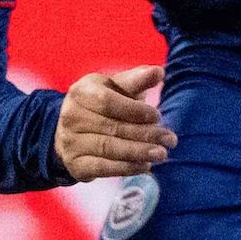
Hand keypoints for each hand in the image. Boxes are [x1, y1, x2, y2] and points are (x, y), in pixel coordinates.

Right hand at [55, 65, 173, 181]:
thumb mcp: (119, 88)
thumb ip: (137, 80)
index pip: (108, 102)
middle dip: (145, 134)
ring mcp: (70, 141)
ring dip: (139, 152)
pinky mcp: (75, 164)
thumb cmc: (105, 105)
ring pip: (109, 148)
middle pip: (112, 127)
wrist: (76, 131)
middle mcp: (71, 116)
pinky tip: (145, 165)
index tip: (157, 116)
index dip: (134, 110)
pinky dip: (126, 167)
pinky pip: (103, 168)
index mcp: (81, 91)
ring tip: (162, 154)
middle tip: (170, 140)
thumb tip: (158, 72)